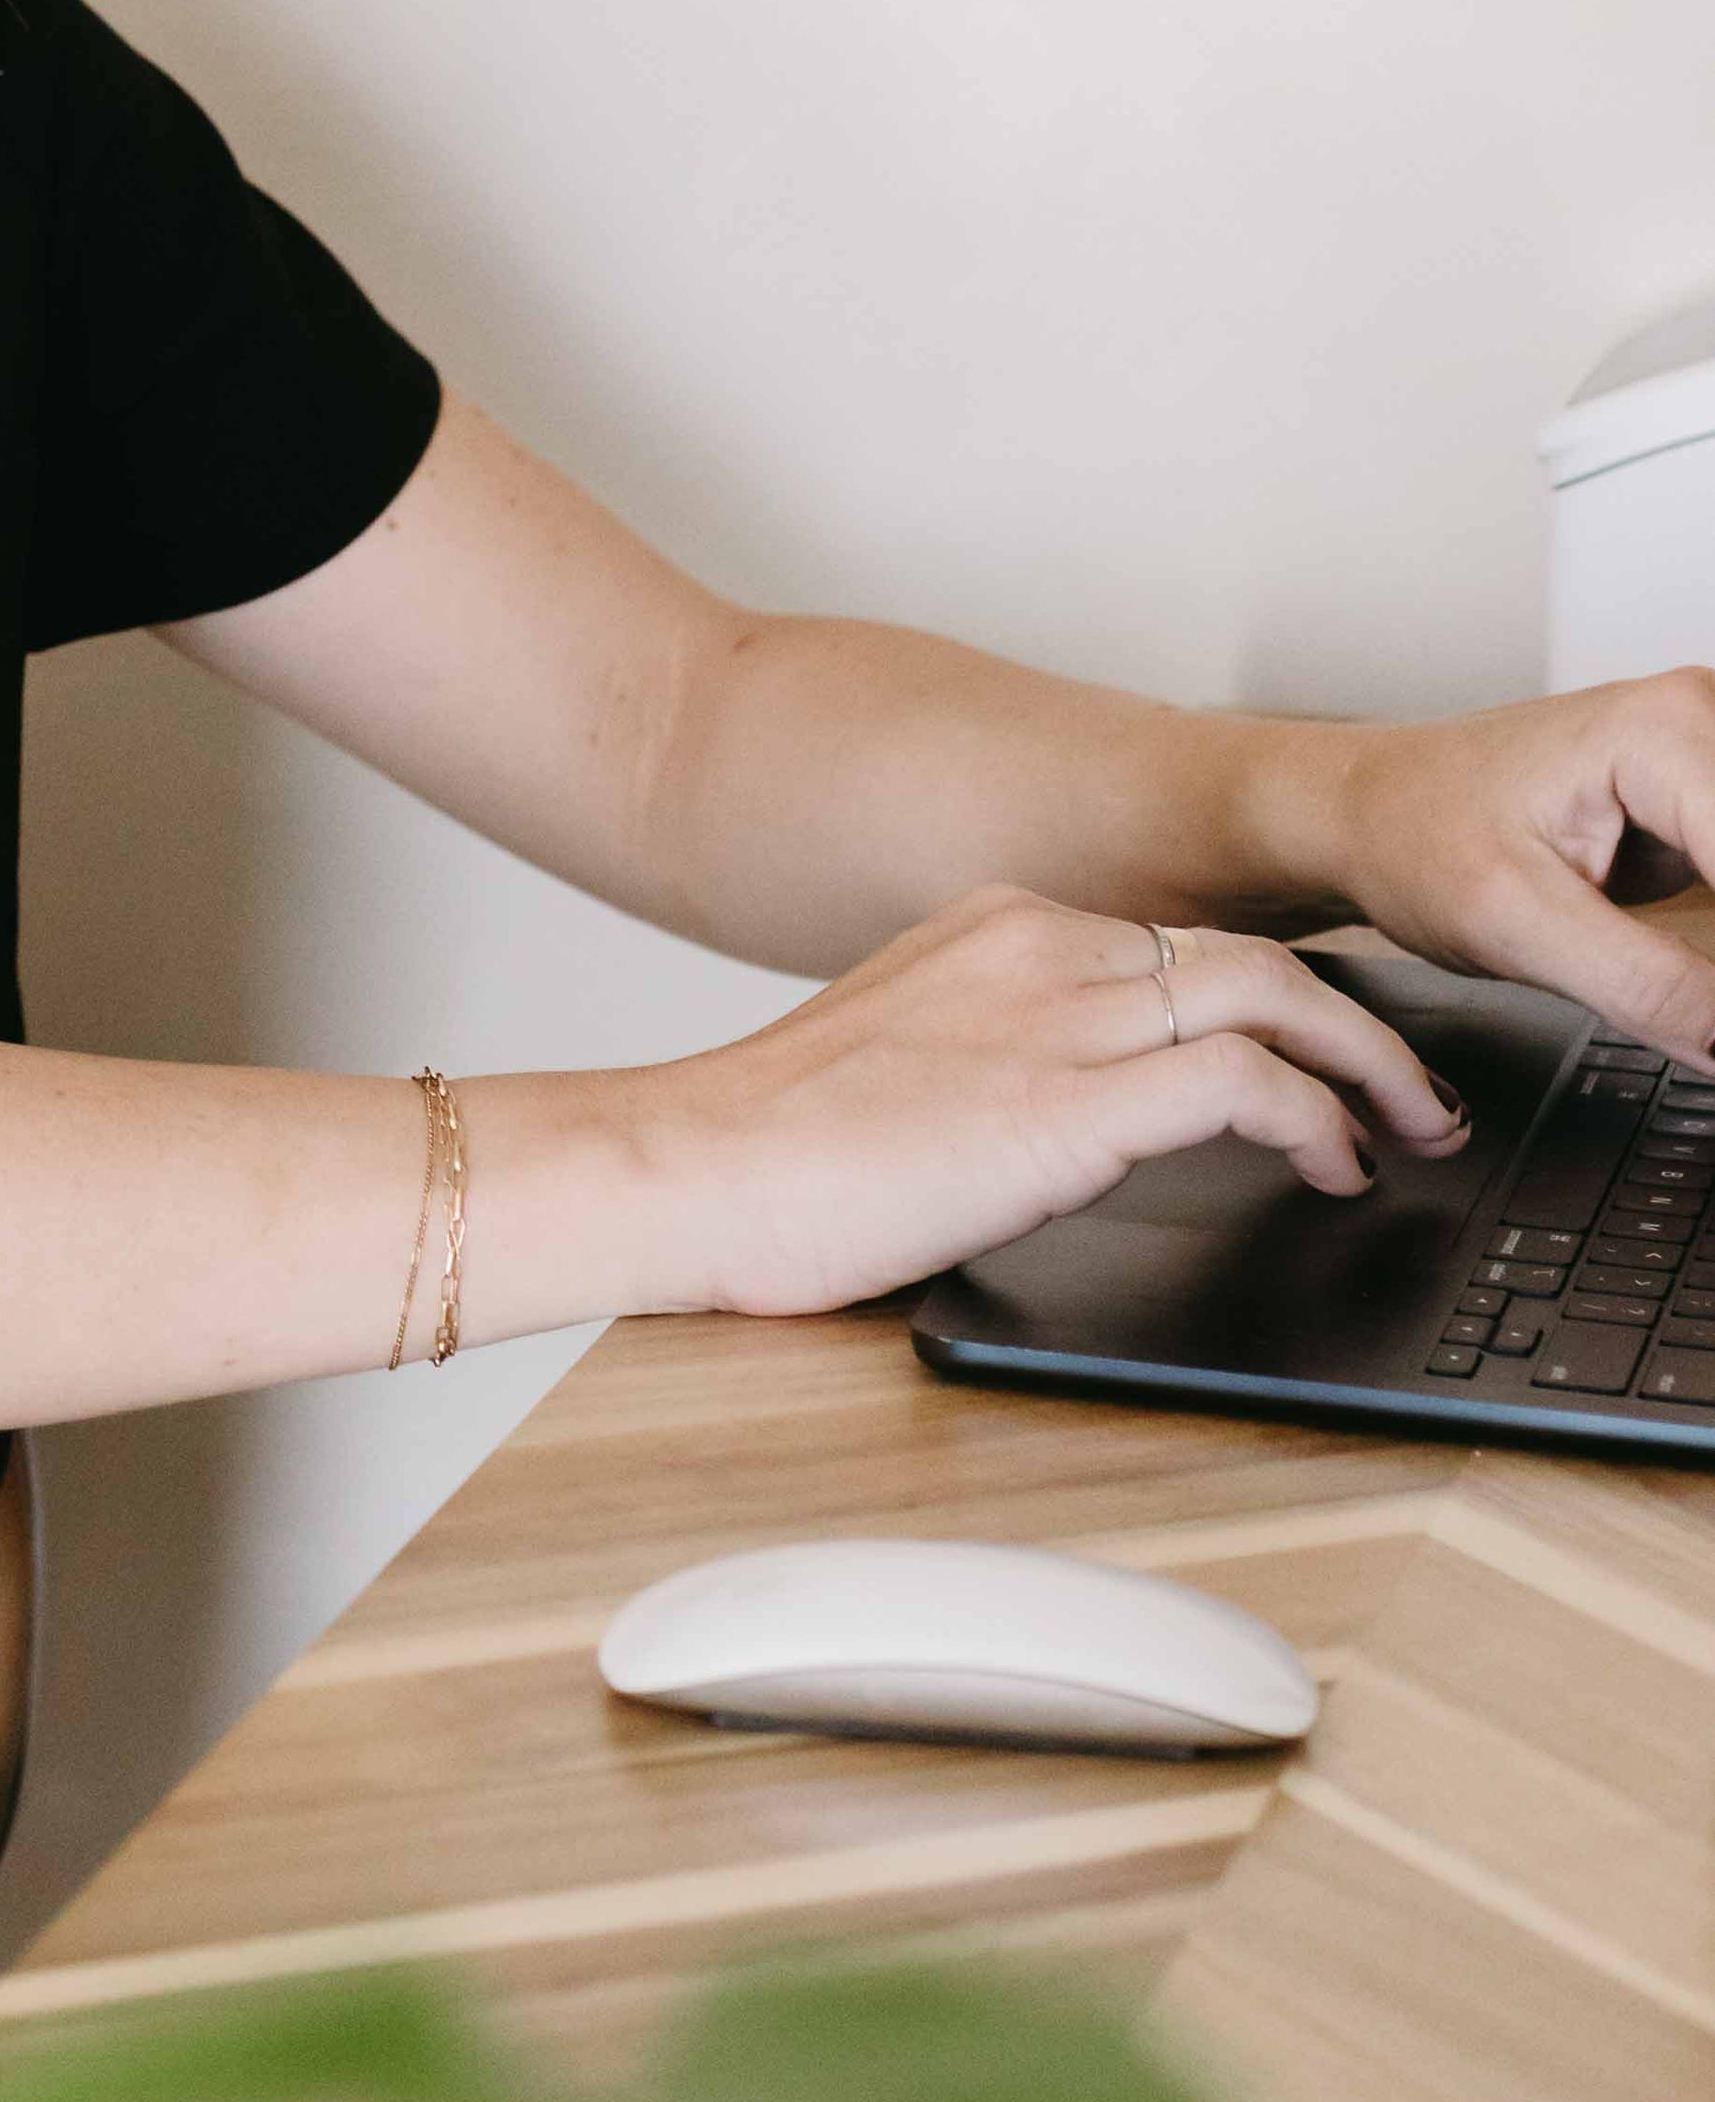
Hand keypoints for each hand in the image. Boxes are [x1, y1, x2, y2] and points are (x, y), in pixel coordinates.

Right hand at [615, 882, 1468, 1322]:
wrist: (685, 1169)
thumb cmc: (770, 1155)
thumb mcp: (903, 1072)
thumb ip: (993, 1065)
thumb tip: (1067, 1124)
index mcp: (992, 931)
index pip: (1177, 945)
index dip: (1278, 1002)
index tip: (1326, 1056)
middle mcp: (1033, 946)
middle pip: (1249, 955)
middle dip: (1357, 1022)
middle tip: (1415, 1090)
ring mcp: (1052, 1015)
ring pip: (1271, 998)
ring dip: (1368, 1064)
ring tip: (1413, 1127)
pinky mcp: (1065, 1100)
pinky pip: (1244, 1083)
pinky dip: (1317, 1119)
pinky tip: (1337, 1166)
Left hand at [1310, 677, 1714, 1063]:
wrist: (1365, 806)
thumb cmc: (1413, 835)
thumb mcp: (1518, 925)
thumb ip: (1647, 987)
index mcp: (1667, 734)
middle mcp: (1704, 720)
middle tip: (1703, 1025)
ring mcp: (1710, 754)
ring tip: (1690, 1004)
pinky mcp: (1709, 799)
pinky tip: (1695, 976)